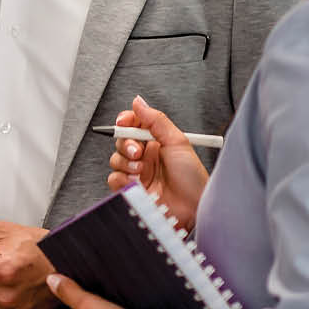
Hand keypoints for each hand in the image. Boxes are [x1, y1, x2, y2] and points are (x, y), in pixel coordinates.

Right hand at [107, 95, 208, 228]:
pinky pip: (114, 179)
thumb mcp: (177, 141)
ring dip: (126, 163)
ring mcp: (137, 173)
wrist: (194, 207)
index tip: (124, 122)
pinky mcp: (130, 190)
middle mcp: (145, 156)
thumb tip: (138, 101)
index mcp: (156, 142)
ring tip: (142, 171)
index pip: (133, 124)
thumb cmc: (192, 178)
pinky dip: (122, 179)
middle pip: (121, 141)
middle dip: (126, 144)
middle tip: (138, 152)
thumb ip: (155, 120)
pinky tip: (137, 182)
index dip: (125, 121)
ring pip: (115, 159)